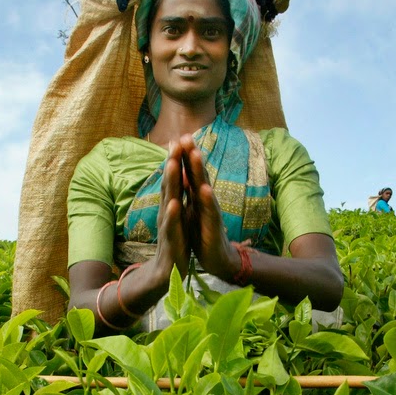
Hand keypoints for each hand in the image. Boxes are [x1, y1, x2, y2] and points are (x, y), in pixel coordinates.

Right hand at [152, 141, 190, 279]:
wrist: (165, 277)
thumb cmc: (174, 246)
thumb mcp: (176, 220)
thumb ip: (175, 199)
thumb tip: (176, 180)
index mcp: (172, 208)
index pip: (173, 181)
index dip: (176, 160)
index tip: (179, 138)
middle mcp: (167, 214)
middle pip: (169, 185)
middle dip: (172, 163)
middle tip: (174, 142)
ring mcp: (168, 228)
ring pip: (168, 201)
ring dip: (170, 183)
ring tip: (172, 165)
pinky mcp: (171, 244)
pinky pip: (172, 227)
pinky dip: (173, 215)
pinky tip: (175, 203)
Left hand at [178, 134, 240, 280]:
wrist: (217, 259)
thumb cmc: (203, 234)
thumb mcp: (192, 210)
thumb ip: (188, 192)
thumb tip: (181, 173)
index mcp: (196, 197)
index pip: (190, 173)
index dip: (184, 156)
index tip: (178, 136)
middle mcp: (205, 200)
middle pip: (198, 174)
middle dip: (192, 155)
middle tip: (187, 136)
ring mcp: (210, 211)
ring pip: (204, 187)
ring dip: (199, 171)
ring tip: (195, 154)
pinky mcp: (214, 226)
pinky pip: (210, 211)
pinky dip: (206, 200)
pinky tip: (203, 189)